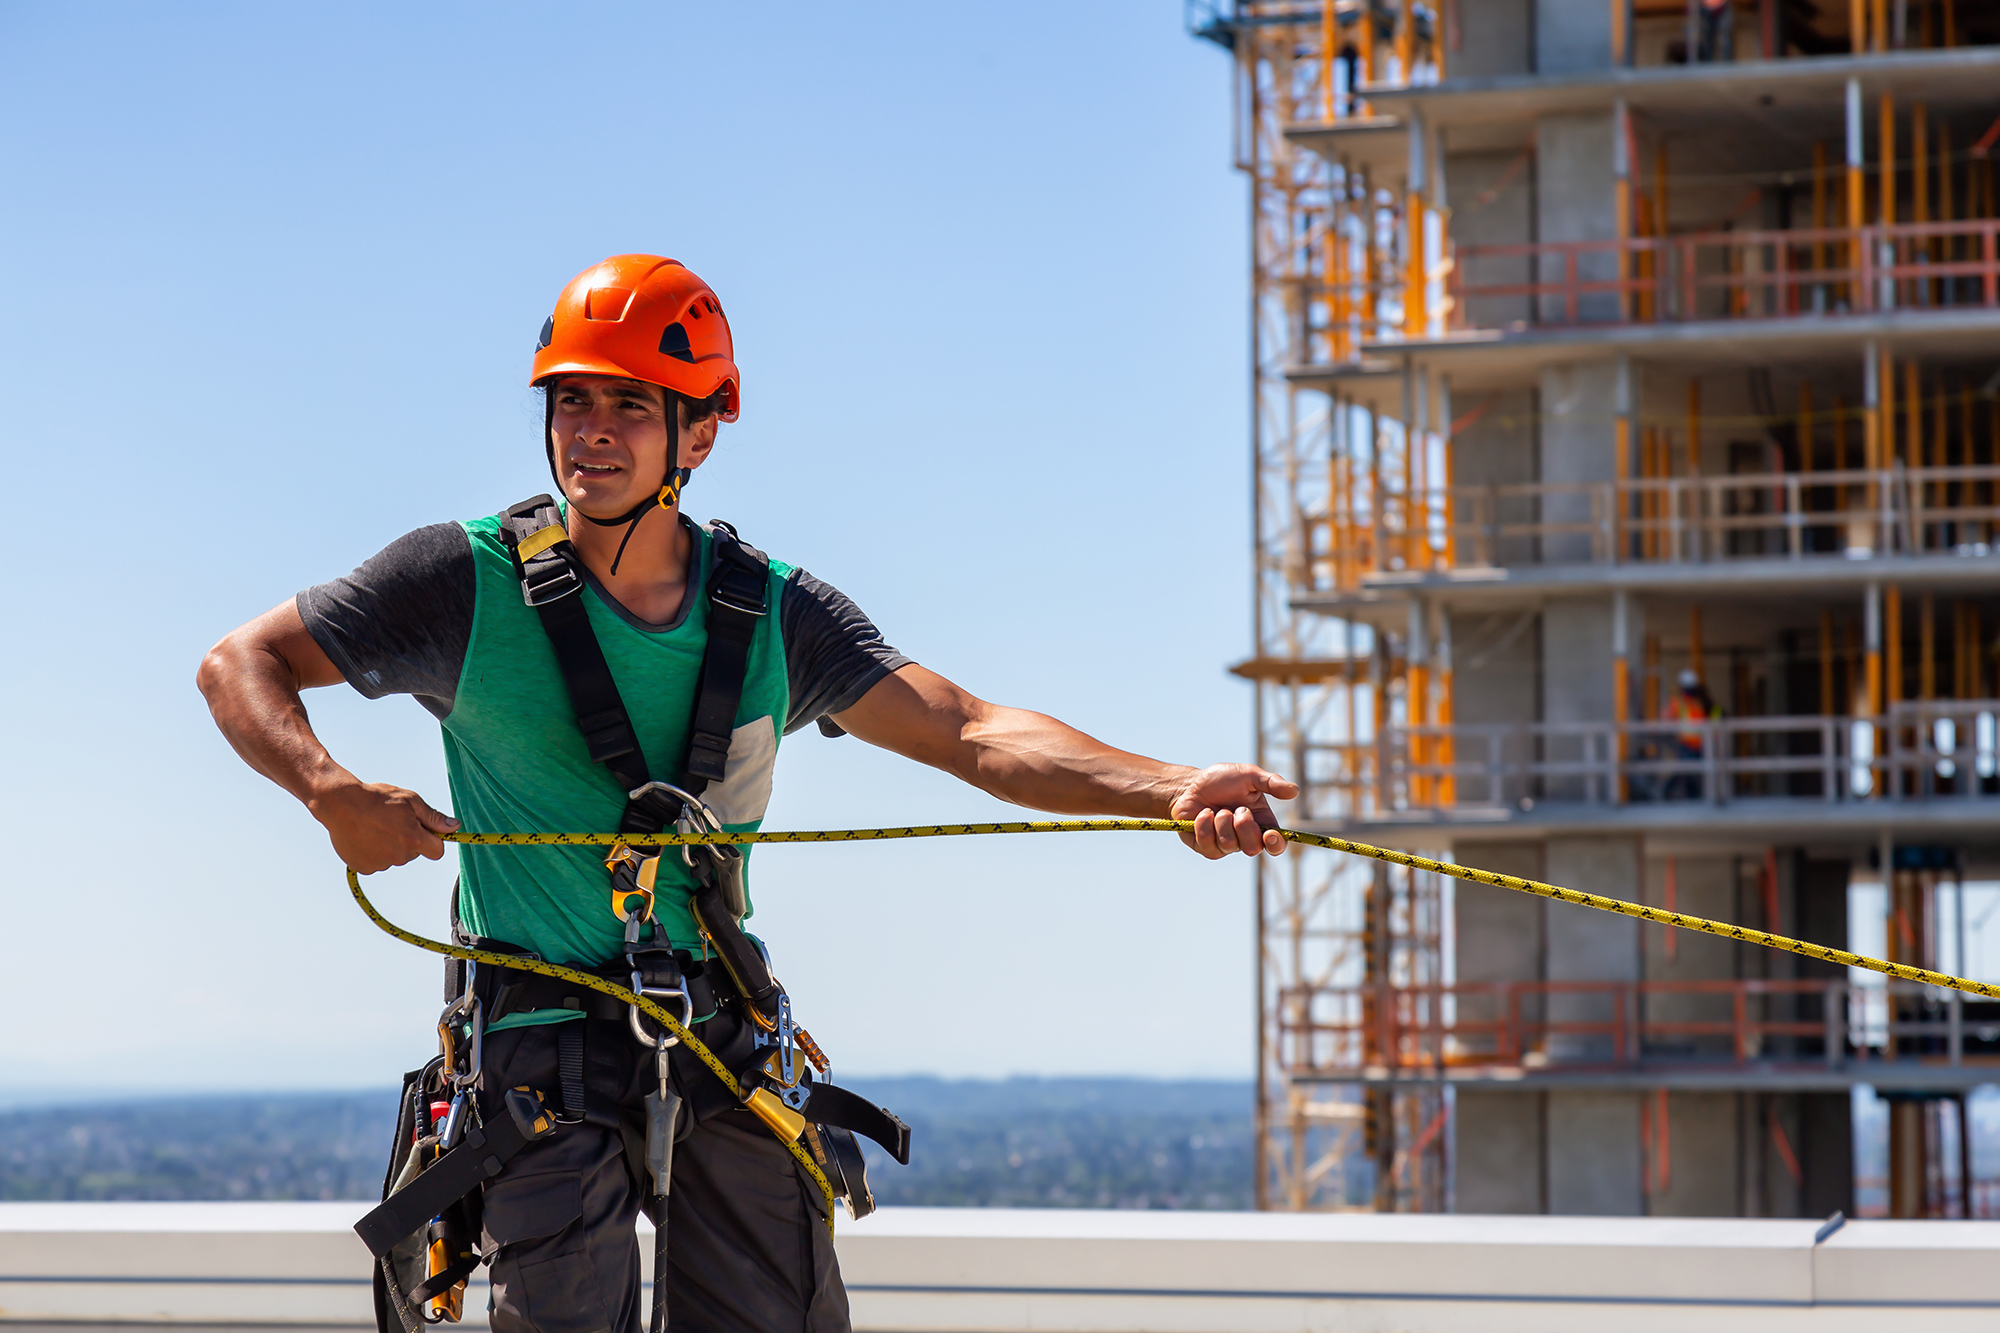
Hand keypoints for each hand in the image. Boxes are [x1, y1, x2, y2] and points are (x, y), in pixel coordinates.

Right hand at [309, 779, 459, 873]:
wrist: (341, 803)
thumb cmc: (377, 799)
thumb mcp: (410, 801)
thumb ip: (433, 818)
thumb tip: (455, 827)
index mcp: (414, 839)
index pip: (437, 851)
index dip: (433, 841)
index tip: (424, 832)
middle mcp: (399, 856)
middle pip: (414, 853)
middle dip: (408, 840)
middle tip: (392, 822)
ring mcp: (380, 863)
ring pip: (394, 857)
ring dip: (389, 846)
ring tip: (374, 827)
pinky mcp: (364, 868)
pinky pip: (375, 862)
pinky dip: (372, 852)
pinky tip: (364, 836)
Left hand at [1169, 763, 1298, 858]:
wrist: (1190, 785)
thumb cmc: (1221, 780)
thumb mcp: (1248, 775)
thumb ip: (1271, 782)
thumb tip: (1295, 791)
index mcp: (1261, 823)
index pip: (1275, 845)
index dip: (1276, 845)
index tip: (1270, 834)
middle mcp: (1245, 837)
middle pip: (1253, 848)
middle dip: (1244, 827)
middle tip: (1237, 809)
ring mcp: (1224, 845)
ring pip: (1229, 845)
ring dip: (1221, 822)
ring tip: (1216, 809)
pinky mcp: (1205, 847)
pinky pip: (1208, 844)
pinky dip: (1204, 824)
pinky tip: (1203, 814)